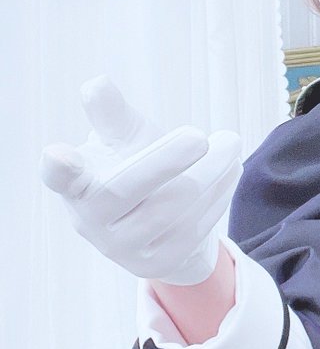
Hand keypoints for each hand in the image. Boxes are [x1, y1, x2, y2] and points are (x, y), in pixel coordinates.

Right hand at [40, 77, 241, 284]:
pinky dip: (218, 194)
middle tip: (199, 136)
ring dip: (209, 172)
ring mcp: (123, 247)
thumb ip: (112, 114)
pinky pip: (195, 227)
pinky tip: (231, 170)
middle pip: (126, 188)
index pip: (59, 177)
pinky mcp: (157, 264)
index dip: (58, 167)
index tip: (58, 154)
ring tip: (230, 142)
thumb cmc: (135, 167)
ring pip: (171, 207)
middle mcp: (91, 221)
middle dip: (166, 159)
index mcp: (76, 183)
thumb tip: (98, 84)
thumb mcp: (123, 139)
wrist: (161, 224)